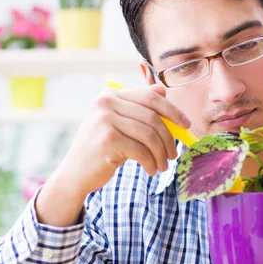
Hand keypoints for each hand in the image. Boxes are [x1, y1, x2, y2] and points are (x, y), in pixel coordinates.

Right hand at [35, 84, 189, 226]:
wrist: (75, 173)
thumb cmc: (102, 149)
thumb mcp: (120, 125)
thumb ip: (139, 108)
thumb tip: (163, 90)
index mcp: (110, 95)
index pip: (151, 97)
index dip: (173, 111)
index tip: (186, 125)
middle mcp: (106, 103)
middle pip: (153, 117)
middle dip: (169, 138)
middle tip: (173, 154)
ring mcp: (105, 120)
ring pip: (149, 135)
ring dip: (161, 153)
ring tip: (163, 165)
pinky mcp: (107, 140)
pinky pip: (141, 150)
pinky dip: (151, 162)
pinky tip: (151, 170)